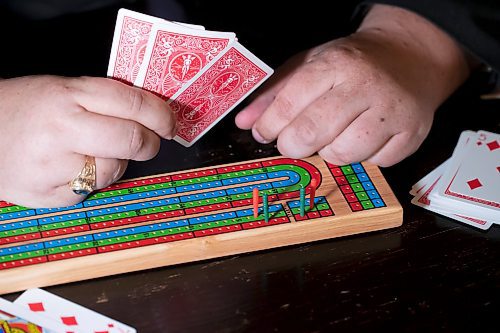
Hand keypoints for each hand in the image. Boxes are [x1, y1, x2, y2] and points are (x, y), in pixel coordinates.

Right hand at [0, 75, 175, 207]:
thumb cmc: (21, 109)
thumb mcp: (60, 89)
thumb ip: (103, 100)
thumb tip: (151, 113)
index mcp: (68, 95)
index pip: (133, 103)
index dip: (161, 115)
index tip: (170, 122)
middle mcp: (63, 129)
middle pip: (132, 139)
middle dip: (149, 143)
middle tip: (148, 142)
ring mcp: (55, 165)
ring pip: (115, 169)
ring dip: (116, 163)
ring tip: (93, 152)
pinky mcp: (50, 195)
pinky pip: (91, 191)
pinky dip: (91, 181)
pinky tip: (71, 169)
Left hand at [235, 4, 471, 166]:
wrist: (410, 57)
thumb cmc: (352, 64)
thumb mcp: (310, 65)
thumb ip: (274, 93)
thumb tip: (245, 123)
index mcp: (336, 64)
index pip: (290, 105)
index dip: (270, 126)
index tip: (264, 133)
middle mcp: (366, 86)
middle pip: (313, 134)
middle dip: (293, 146)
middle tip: (294, 142)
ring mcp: (393, 111)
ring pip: (344, 155)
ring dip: (330, 153)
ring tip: (333, 137)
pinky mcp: (412, 133)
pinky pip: (375, 163)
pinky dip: (363, 158)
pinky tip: (363, 139)